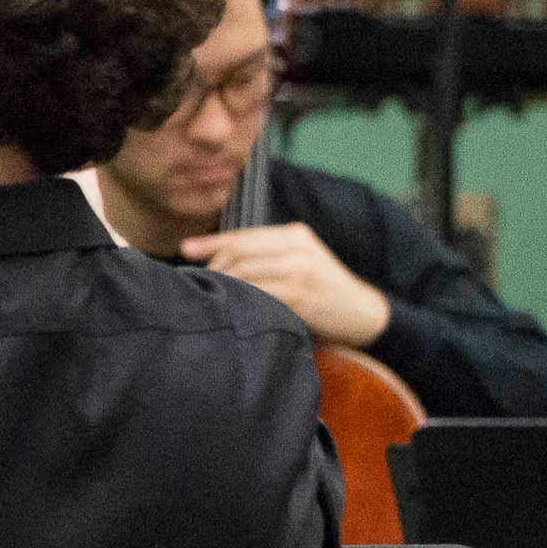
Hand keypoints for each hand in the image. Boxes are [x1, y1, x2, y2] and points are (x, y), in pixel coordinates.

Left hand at [185, 222, 392, 350]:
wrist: (362, 312)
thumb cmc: (320, 288)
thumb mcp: (297, 260)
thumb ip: (264, 255)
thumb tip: (213, 257)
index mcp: (295, 234)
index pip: (243, 236)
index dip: (211, 242)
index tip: (185, 249)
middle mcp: (298, 248)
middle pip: (239, 253)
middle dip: (213, 268)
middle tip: (198, 283)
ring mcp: (301, 272)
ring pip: (245, 274)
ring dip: (221, 286)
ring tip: (209, 296)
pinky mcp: (302, 296)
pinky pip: (259, 295)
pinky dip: (239, 300)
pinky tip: (229, 308)